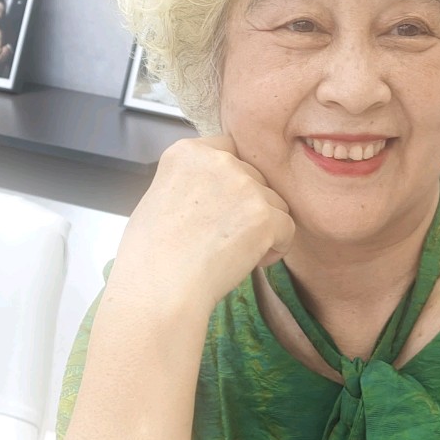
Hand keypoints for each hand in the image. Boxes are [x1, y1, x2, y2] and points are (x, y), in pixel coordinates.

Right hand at [108, 135, 296, 325]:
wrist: (159, 288)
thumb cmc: (151, 255)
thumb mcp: (161, 197)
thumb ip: (194, 182)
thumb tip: (219, 192)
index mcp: (187, 152)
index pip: (229, 151)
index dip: (230, 182)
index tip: (219, 207)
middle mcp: (218, 161)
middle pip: (255, 177)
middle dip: (247, 206)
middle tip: (221, 238)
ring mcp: (243, 186)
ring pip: (275, 202)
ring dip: (262, 226)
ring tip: (231, 252)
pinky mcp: (264, 215)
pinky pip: (287, 228)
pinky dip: (274, 248)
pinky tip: (247, 261)